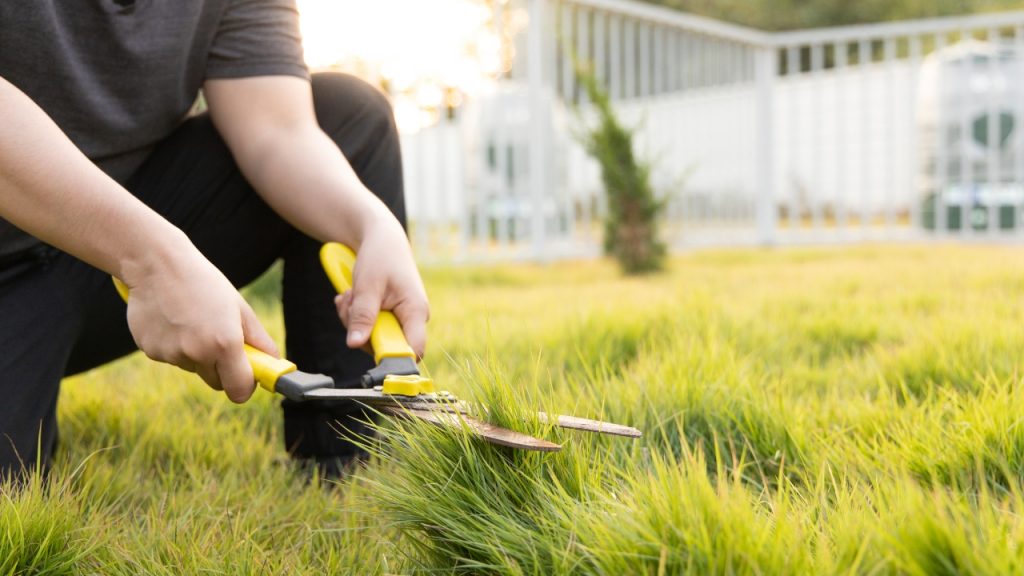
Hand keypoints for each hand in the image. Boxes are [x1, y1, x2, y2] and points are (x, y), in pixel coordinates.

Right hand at [120, 238, 278, 402]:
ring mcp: (171, 353)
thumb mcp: (239, 308)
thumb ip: (259, 340)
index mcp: (224, 343)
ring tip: (191, 319)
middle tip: (219, 338)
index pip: (239, 390)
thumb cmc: (204, 283)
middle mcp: (197, 353)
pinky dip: (173, 345)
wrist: (157, 263)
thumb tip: (274, 362)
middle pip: (216, 382)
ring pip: (192, 367)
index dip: (245, 387)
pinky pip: (170, 357)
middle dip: (222, 368)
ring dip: (195, 353)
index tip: (248, 378)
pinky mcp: (149, 350)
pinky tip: (171, 319)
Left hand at [334, 217, 428, 358]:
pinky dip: (354, 315)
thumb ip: (362, 316)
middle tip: (350, 305)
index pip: (413, 351)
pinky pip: (368, 327)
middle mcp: (412, 319)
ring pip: (372, 337)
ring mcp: (400, 319)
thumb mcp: (367, 285)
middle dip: (361, 330)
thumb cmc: (381, 256)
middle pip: (386, 345)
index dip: (393, 358)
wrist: (382, 239)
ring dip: (353, 320)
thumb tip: (355, 344)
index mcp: (416, 312)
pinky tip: (352, 297)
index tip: (369, 348)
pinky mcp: (389, 316)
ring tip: (350, 295)